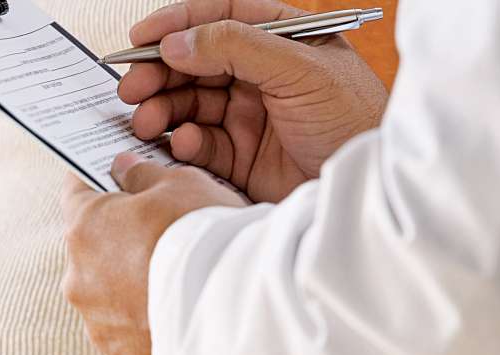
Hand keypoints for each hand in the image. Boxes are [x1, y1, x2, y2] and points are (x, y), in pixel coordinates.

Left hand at [61, 153, 244, 354]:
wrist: (234, 313)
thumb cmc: (203, 236)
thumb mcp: (180, 184)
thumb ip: (142, 174)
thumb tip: (122, 169)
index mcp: (84, 227)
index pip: (76, 193)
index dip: (98, 183)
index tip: (116, 180)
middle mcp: (79, 279)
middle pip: (92, 249)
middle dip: (119, 239)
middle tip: (160, 234)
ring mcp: (98, 324)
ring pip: (109, 295)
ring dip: (132, 285)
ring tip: (177, 281)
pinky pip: (130, 332)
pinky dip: (148, 322)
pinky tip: (180, 314)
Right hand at [119, 0, 386, 202]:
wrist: (368, 192)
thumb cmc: (355, 120)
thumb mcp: (301, 69)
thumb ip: (237, 47)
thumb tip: (179, 41)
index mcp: (281, 39)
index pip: (219, 16)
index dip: (178, 23)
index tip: (141, 37)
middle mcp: (262, 75)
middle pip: (195, 63)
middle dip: (160, 73)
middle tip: (132, 88)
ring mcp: (250, 117)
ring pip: (191, 105)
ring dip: (165, 110)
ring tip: (148, 121)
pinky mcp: (243, 159)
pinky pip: (201, 146)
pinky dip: (186, 144)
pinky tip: (186, 145)